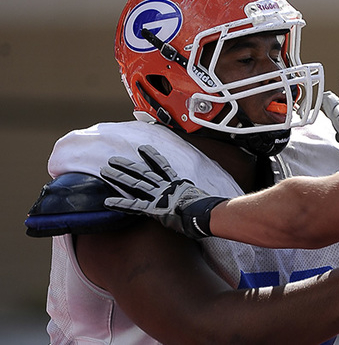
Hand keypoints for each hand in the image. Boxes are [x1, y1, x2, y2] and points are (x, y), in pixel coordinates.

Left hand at [99, 145, 226, 238]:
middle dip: (127, 166)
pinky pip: (134, 206)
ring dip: (119, 177)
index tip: (144, 149)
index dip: (152, 157)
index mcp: (177, 184)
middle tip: (113, 159)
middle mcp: (166, 187)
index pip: (162, 167)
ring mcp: (159, 196)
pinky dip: (121, 203)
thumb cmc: (208, 210)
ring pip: (135, 184)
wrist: (207, 214)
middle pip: (143, 173)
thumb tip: (200, 200)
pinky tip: (107, 201)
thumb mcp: (201, 199)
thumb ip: (194, 196)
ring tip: (105, 171)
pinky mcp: (155, 209)